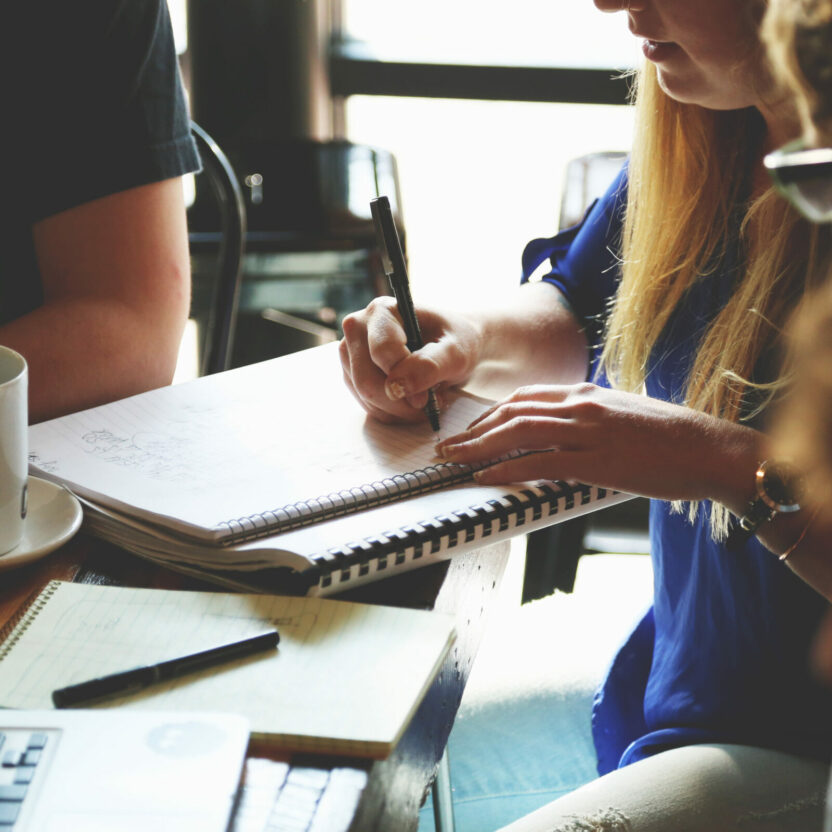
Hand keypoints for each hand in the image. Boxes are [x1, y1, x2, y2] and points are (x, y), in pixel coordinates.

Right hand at [339, 296, 481, 422]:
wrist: (452, 346)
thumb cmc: (455, 342)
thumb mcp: (456, 352)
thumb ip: (430, 365)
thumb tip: (397, 386)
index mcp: (382, 311)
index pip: (382, 352)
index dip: (405, 379)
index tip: (428, 396)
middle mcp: (359, 328)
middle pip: (367, 380)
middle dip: (401, 401)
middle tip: (429, 403)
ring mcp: (351, 353)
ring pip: (365, 397)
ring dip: (399, 409)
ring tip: (425, 399)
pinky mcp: (353, 374)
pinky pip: (367, 405)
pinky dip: (393, 412)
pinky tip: (411, 402)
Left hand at [435, 383, 760, 504]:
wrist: (711, 448)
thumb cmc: (671, 437)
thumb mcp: (623, 414)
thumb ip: (589, 418)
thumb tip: (564, 433)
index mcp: (586, 393)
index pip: (524, 397)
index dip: (490, 414)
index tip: (471, 429)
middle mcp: (581, 405)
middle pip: (512, 411)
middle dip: (473, 430)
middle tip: (448, 446)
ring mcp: (588, 431)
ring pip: (518, 432)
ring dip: (478, 447)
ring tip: (454, 460)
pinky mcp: (597, 460)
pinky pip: (540, 462)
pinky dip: (507, 470)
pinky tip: (486, 478)